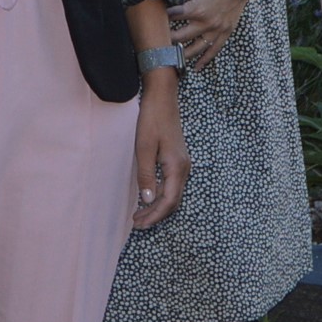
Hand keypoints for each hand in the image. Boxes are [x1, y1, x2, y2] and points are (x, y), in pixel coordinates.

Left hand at [130, 72, 189, 227]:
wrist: (162, 98)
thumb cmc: (152, 120)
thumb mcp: (143, 148)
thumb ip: (146, 175)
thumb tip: (148, 200)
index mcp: (176, 167)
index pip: (168, 202)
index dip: (154, 216)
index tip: (138, 223)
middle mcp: (184, 168)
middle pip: (173, 202)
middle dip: (156, 215)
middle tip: (137, 223)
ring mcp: (183, 164)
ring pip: (173, 195)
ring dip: (158, 207)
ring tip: (140, 214)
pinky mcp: (178, 160)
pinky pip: (172, 185)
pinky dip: (161, 196)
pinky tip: (148, 197)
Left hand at [166, 0, 247, 69]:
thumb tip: (167, 3)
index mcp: (196, 9)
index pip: (173, 18)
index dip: (162, 18)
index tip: (154, 22)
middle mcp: (206, 23)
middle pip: (181, 37)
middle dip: (168, 40)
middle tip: (158, 43)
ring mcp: (217, 29)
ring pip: (196, 49)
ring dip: (183, 54)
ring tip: (173, 59)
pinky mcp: (226, 32)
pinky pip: (214, 50)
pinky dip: (205, 60)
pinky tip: (197, 67)